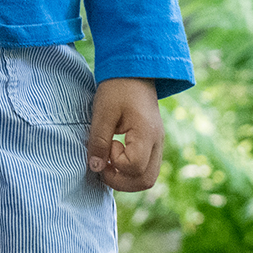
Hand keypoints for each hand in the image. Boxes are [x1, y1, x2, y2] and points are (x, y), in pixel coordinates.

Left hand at [86, 77, 162, 192]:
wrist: (134, 71)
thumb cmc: (117, 88)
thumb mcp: (103, 112)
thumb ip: (98, 141)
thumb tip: (94, 167)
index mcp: (147, 134)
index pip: (134, 167)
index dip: (115, 163)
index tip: (106, 144)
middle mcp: (157, 142)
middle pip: (146, 180)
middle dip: (121, 181)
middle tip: (102, 165)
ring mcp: (158, 144)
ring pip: (147, 177)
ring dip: (126, 177)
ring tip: (108, 161)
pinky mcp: (153, 143)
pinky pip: (146, 167)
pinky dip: (130, 170)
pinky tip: (115, 156)